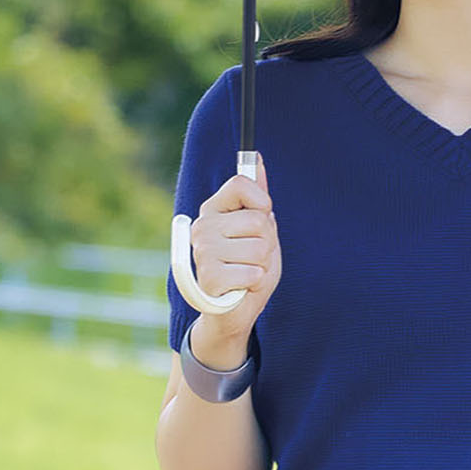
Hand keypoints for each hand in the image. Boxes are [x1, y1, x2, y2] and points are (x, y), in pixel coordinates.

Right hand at [187, 153, 280, 344]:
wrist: (235, 311)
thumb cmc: (248, 267)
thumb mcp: (260, 230)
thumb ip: (258, 198)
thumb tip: (258, 159)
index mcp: (213, 210)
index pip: (241, 183)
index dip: (261, 201)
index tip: (261, 217)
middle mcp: (203, 226)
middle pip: (259, 220)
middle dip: (267, 243)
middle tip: (253, 257)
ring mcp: (203, 251)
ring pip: (260, 248)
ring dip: (262, 265)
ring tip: (247, 272)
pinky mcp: (209, 277)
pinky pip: (254, 272)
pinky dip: (256, 282)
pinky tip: (241, 287)